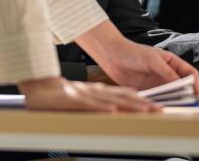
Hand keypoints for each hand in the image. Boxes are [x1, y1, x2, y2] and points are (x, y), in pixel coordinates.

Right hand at [17, 76, 159, 112]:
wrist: (39, 86)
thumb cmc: (60, 96)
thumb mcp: (84, 98)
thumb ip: (100, 102)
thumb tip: (117, 109)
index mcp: (98, 92)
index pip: (125, 96)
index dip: (141, 101)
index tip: (156, 107)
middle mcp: (95, 92)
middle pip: (123, 98)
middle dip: (143, 105)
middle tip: (160, 110)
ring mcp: (85, 96)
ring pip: (112, 101)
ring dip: (130, 105)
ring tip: (146, 110)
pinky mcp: (74, 100)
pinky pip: (90, 105)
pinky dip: (103, 108)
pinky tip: (114, 111)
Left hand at [75, 21, 198, 96]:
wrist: (113, 57)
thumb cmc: (134, 53)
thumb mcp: (153, 60)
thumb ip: (167, 72)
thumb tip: (181, 83)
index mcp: (172, 63)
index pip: (189, 73)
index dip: (196, 83)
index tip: (198, 92)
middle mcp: (167, 73)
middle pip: (183, 85)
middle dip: (189, 93)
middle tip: (193, 102)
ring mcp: (158, 82)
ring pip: (172, 93)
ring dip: (177, 100)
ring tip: (181, 106)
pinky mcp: (148, 90)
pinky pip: (159, 98)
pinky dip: (163, 103)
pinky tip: (166, 107)